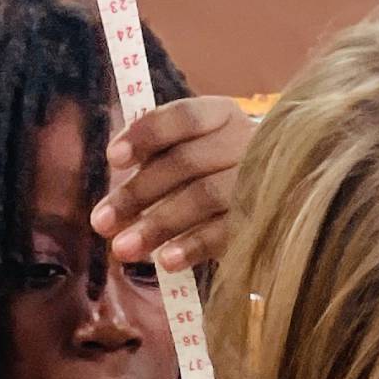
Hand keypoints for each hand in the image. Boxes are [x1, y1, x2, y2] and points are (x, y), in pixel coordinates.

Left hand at [94, 97, 255, 270]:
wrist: (276, 196)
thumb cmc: (216, 171)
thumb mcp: (191, 150)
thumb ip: (158, 159)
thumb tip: (114, 202)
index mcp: (221, 116)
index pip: (182, 117)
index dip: (146, 135)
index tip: (113, 159)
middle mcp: (243, 142)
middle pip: (185, 162)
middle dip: (138, 193)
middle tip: (102, 222)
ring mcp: (256, 181)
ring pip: (203, 197)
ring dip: (158, 224)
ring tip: (123, 249)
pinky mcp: (262, 219)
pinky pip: (224, 231)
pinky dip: (192, 246)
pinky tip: (165, 262)